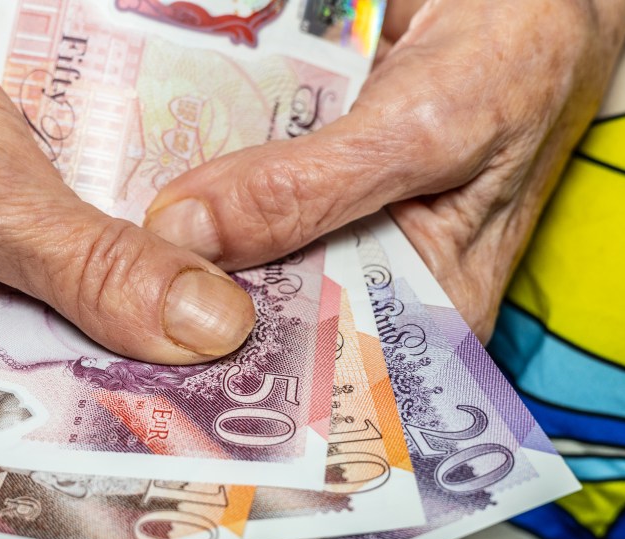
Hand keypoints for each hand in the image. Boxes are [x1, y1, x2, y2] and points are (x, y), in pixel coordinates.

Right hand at [0, 0, 254, 451]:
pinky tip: (184, 294)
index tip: (195, 451)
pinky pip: (64, 302)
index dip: (93, 465)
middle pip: (37, 417)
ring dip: (135, 342)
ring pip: (62, 356)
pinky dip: (116, 293)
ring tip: (226, 351)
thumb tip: (206, 329)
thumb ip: (90, 268)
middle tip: (234, 398)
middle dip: (131, 400)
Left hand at [143, 0, 624, 341]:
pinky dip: (203, 194)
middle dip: (199, 314)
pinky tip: (145, 199)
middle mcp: (369, 287)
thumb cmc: (511, 71)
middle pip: (270, 319)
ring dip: (190, 251)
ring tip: (114, 263)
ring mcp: (330, 235)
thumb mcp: (421, 134)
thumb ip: (309, 190)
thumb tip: (183, 235)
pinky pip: (243, 201)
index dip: (243, 381)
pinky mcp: (304, 188)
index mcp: (423, 317)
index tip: (156, 376)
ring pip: (246, 257)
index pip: (325, 377)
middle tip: (113, 316)